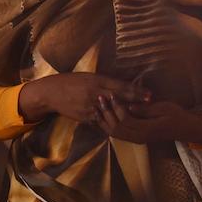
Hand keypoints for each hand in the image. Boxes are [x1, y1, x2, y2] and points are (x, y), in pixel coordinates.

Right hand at [19, 73, 149, 123]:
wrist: (51, 93)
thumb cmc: (70, 82)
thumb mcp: (88, 77)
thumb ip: (104, 82)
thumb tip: (122, 86)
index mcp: (96, 81)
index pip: (120, 86)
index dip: (136, 90)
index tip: (150, 94)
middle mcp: (95, 93)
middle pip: (120, 98)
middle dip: (136, 101)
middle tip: (150, 102)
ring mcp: (91, 106)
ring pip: (113, 111)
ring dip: (126, 113)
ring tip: (139, 114)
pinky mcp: (86, 117)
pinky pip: (102, 120)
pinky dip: (111, 121)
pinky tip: (122, 124)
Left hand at [96, 100, 201, 144]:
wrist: (185, 128)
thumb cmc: (176, 115)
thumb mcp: (163, 108)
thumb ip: (146, 109)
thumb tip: (129, 106)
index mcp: (147, 129)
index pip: (126, 120)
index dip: (116, 107)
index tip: (111, 94)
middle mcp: (140, 137)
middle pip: (116, 128)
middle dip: (106, 113)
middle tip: (100, 98)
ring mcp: (137, 140)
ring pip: (114, 133)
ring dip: (104, 121)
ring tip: (96, 107)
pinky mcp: (135, 139)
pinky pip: (118, 135)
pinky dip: (108, 126)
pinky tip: (102, 117)